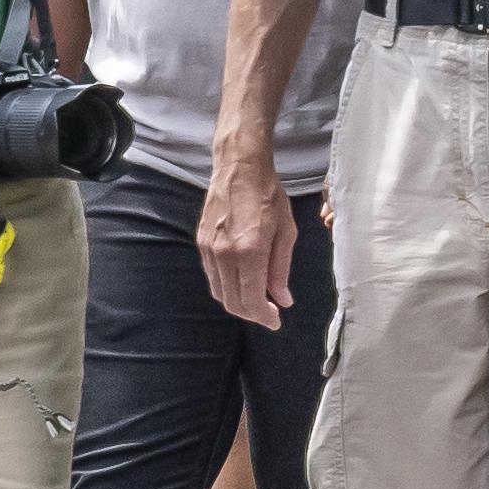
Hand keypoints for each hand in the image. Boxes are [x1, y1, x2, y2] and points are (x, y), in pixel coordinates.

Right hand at [201, 169, 299, 327]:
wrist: (239, 167)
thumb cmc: (268, 195)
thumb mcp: (286, 232)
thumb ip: (281, 269)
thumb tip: (282, 300)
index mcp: (249, 251)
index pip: (251, 300)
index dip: (264, 317)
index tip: (276, 321)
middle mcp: (224, 253)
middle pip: (232, 302)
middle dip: (251, 314)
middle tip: (268, 314)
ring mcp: (209, 248)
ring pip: (219, 292)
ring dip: (238, 302)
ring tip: (258, 300)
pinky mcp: (201, 242)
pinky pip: (212, 276)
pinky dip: (226, 286)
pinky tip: (242, 282)